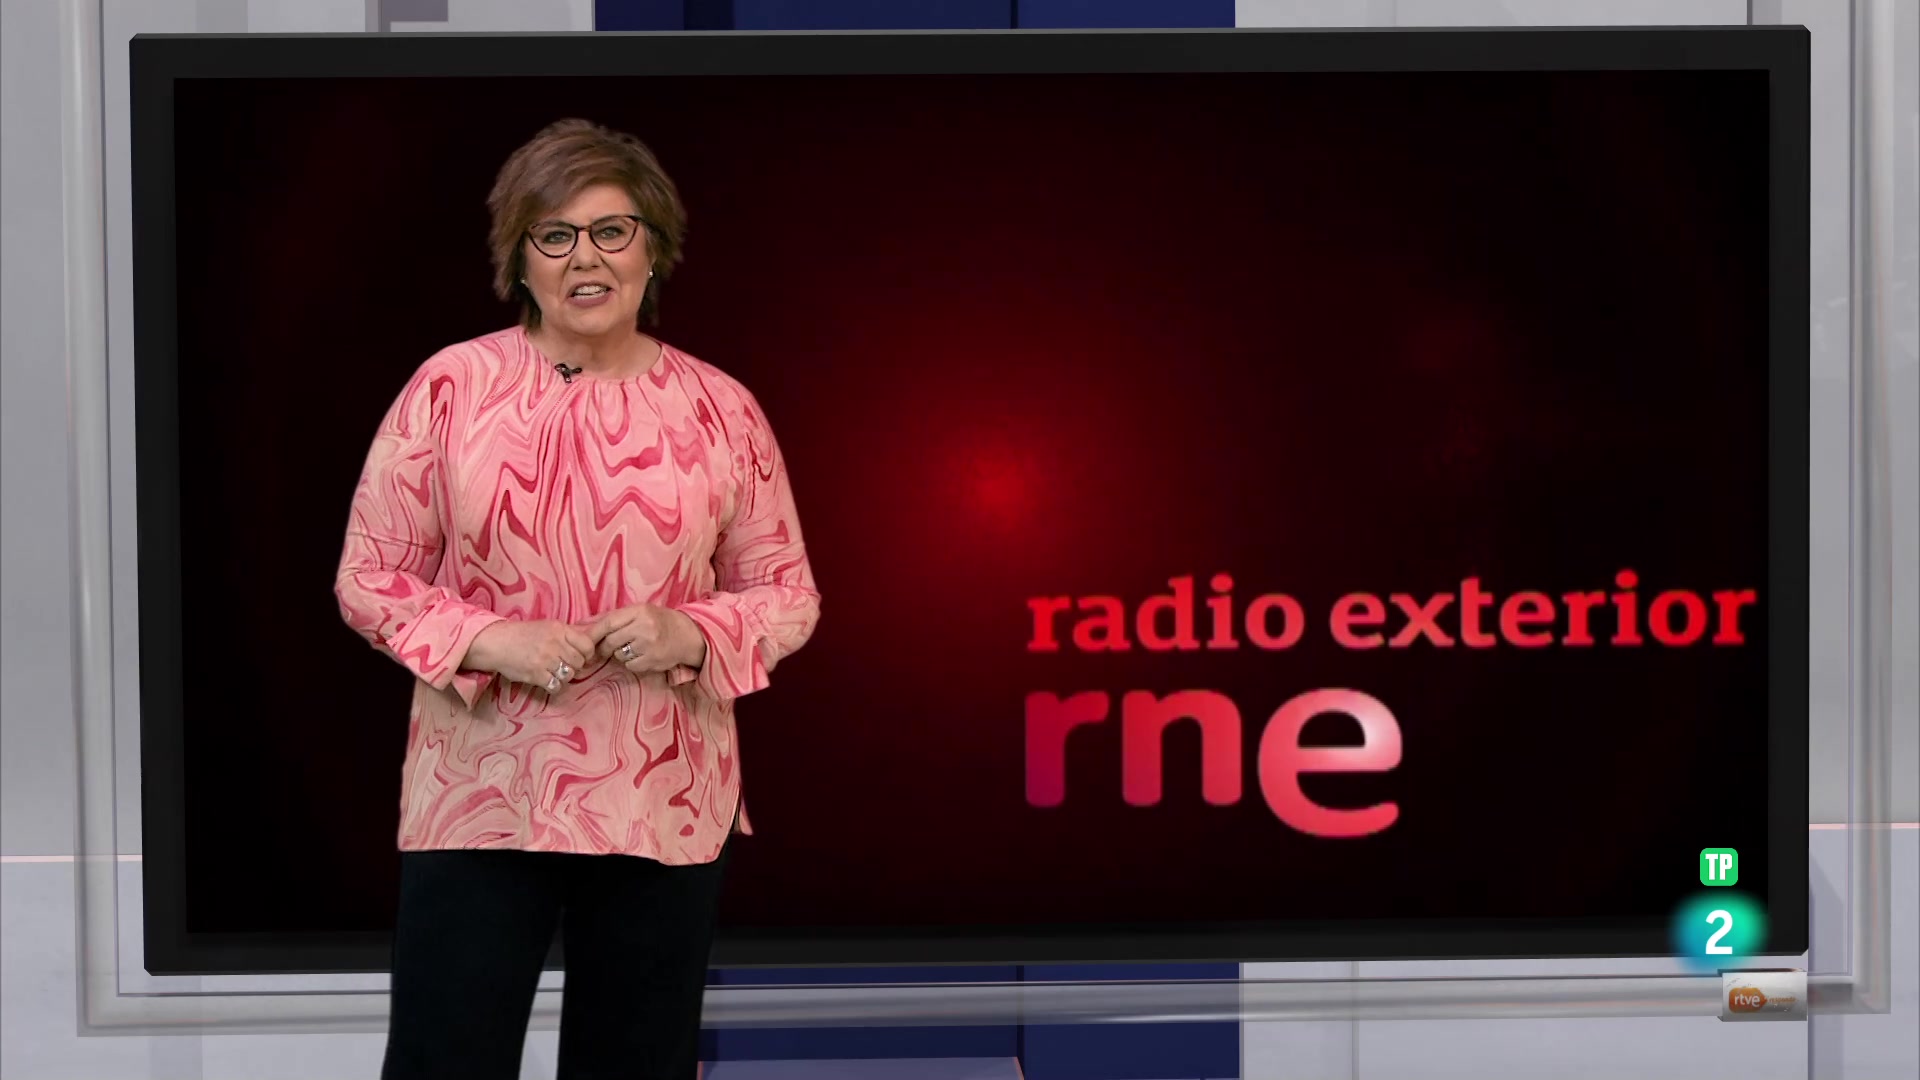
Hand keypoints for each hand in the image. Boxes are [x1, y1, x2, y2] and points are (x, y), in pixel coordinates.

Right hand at [462, 619, 596, 692]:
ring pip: (569, 675)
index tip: (581, 657)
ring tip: (554, 673)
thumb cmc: (523, 635)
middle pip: (579, 662)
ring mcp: (545, 660)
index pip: (587, 645)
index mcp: (559, 629)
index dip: (587, 654)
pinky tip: (547, 681)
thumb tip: (591, 642)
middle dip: (575, 666)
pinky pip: (556, 686)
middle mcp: (554, 643)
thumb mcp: (547, 627)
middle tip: (565, 666)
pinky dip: (554, 686)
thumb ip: (567, 634)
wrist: (496, 643)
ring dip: (564, 677)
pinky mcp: (536, 674)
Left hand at [589, 604, 705, 674]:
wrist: (687, 635)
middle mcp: (644, 627)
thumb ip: (613, 618)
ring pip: (619, 655)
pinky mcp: (653, 660)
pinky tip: (642, 655)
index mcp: (639, 611)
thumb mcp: (639, 612)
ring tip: (633, 647)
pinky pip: (631, 665)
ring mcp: (650, 645)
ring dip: (620, 654)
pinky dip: (632, 663)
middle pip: (611, 641)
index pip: (608, 622)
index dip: (593, 633)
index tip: (583, 641)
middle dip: (604, 647)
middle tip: (605, 649)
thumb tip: (582, 624)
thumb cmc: (658, 621)